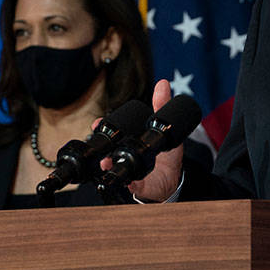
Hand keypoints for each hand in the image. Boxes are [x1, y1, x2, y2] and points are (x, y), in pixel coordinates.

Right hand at [101, 79, 182, 201]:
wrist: (172, 179)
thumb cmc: (166, 153)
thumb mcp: (167, 127)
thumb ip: (162, 106)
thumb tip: (163, 83)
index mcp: (131, 141)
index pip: (112, 133)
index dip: (102, 127)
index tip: (96, 124)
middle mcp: (127, 156)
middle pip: (107, 152)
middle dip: (101, 151)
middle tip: (99, 147)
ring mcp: (131, 172)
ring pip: (115, 169)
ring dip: (109, 166)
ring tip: (107, 164)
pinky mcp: (141, 185)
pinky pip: (135, 186)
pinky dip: (133, 184)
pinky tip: (131, 183)